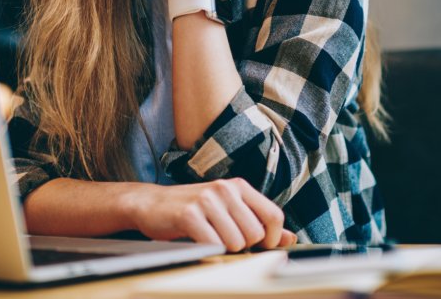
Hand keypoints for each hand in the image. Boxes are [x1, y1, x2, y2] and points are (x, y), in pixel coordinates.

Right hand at [126, 178, 297, 251]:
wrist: (150, 204)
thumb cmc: (193, 210)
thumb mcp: (228, 211)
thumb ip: (258, 223)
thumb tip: (290, 238)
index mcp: (239, 186)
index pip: (274, 215)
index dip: (271, 238)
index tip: (258, 246)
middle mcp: (225, 189)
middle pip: (255, 234)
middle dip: (243, 247)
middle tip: (223, 241)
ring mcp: (207, 200)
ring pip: (236, 243)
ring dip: (224, 251)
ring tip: (209, 240)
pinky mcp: (189, 214)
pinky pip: (213, 245)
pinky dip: (209, 252)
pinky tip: (199, 244)